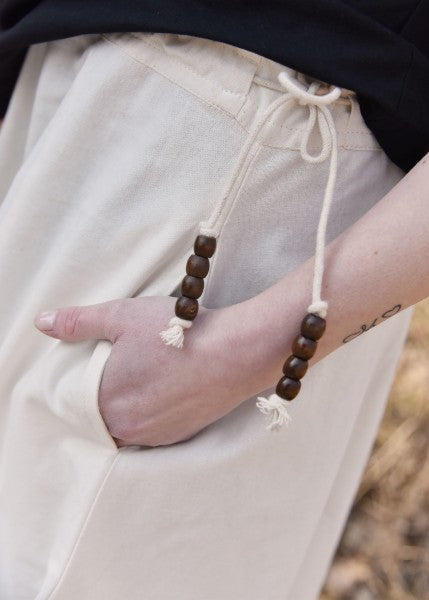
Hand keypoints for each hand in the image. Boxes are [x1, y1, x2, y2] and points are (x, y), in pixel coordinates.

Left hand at [33, 296, 260, 446]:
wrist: (236, 352)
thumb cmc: (178, 332)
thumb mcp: (121, 316)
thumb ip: (78, 322)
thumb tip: (43, 322)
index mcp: (106, 402)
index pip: (77, 400)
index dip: (83, 382)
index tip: (96, 366)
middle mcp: (128, 427)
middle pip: (103, 415)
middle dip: (107, 396)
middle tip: (123, 368)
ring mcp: (157, 435)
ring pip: (130, 425)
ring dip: (131, 406)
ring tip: (146, 376)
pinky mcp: (182, 435)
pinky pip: (155, 430)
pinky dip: (155, 413)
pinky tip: (167, 388)